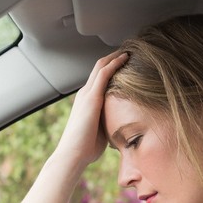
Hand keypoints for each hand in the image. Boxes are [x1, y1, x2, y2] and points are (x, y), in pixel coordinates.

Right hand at [53, 51, 128, 169]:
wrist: (72, 155)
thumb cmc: (86, 149)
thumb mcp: (101, 131)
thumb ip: (110, 123)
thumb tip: (123, 128)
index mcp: (86, 102)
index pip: (99, 78)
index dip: (111, 67)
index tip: (126, 62)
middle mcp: (84, 94)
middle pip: (100, 67)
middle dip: (114, 56)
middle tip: (130, 48)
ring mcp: (87, 94)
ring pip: (101, 65)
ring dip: (116, 55)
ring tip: (130, 48)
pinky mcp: (91, 97)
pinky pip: (104, 73)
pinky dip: (115, 63)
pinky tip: (127, 57)